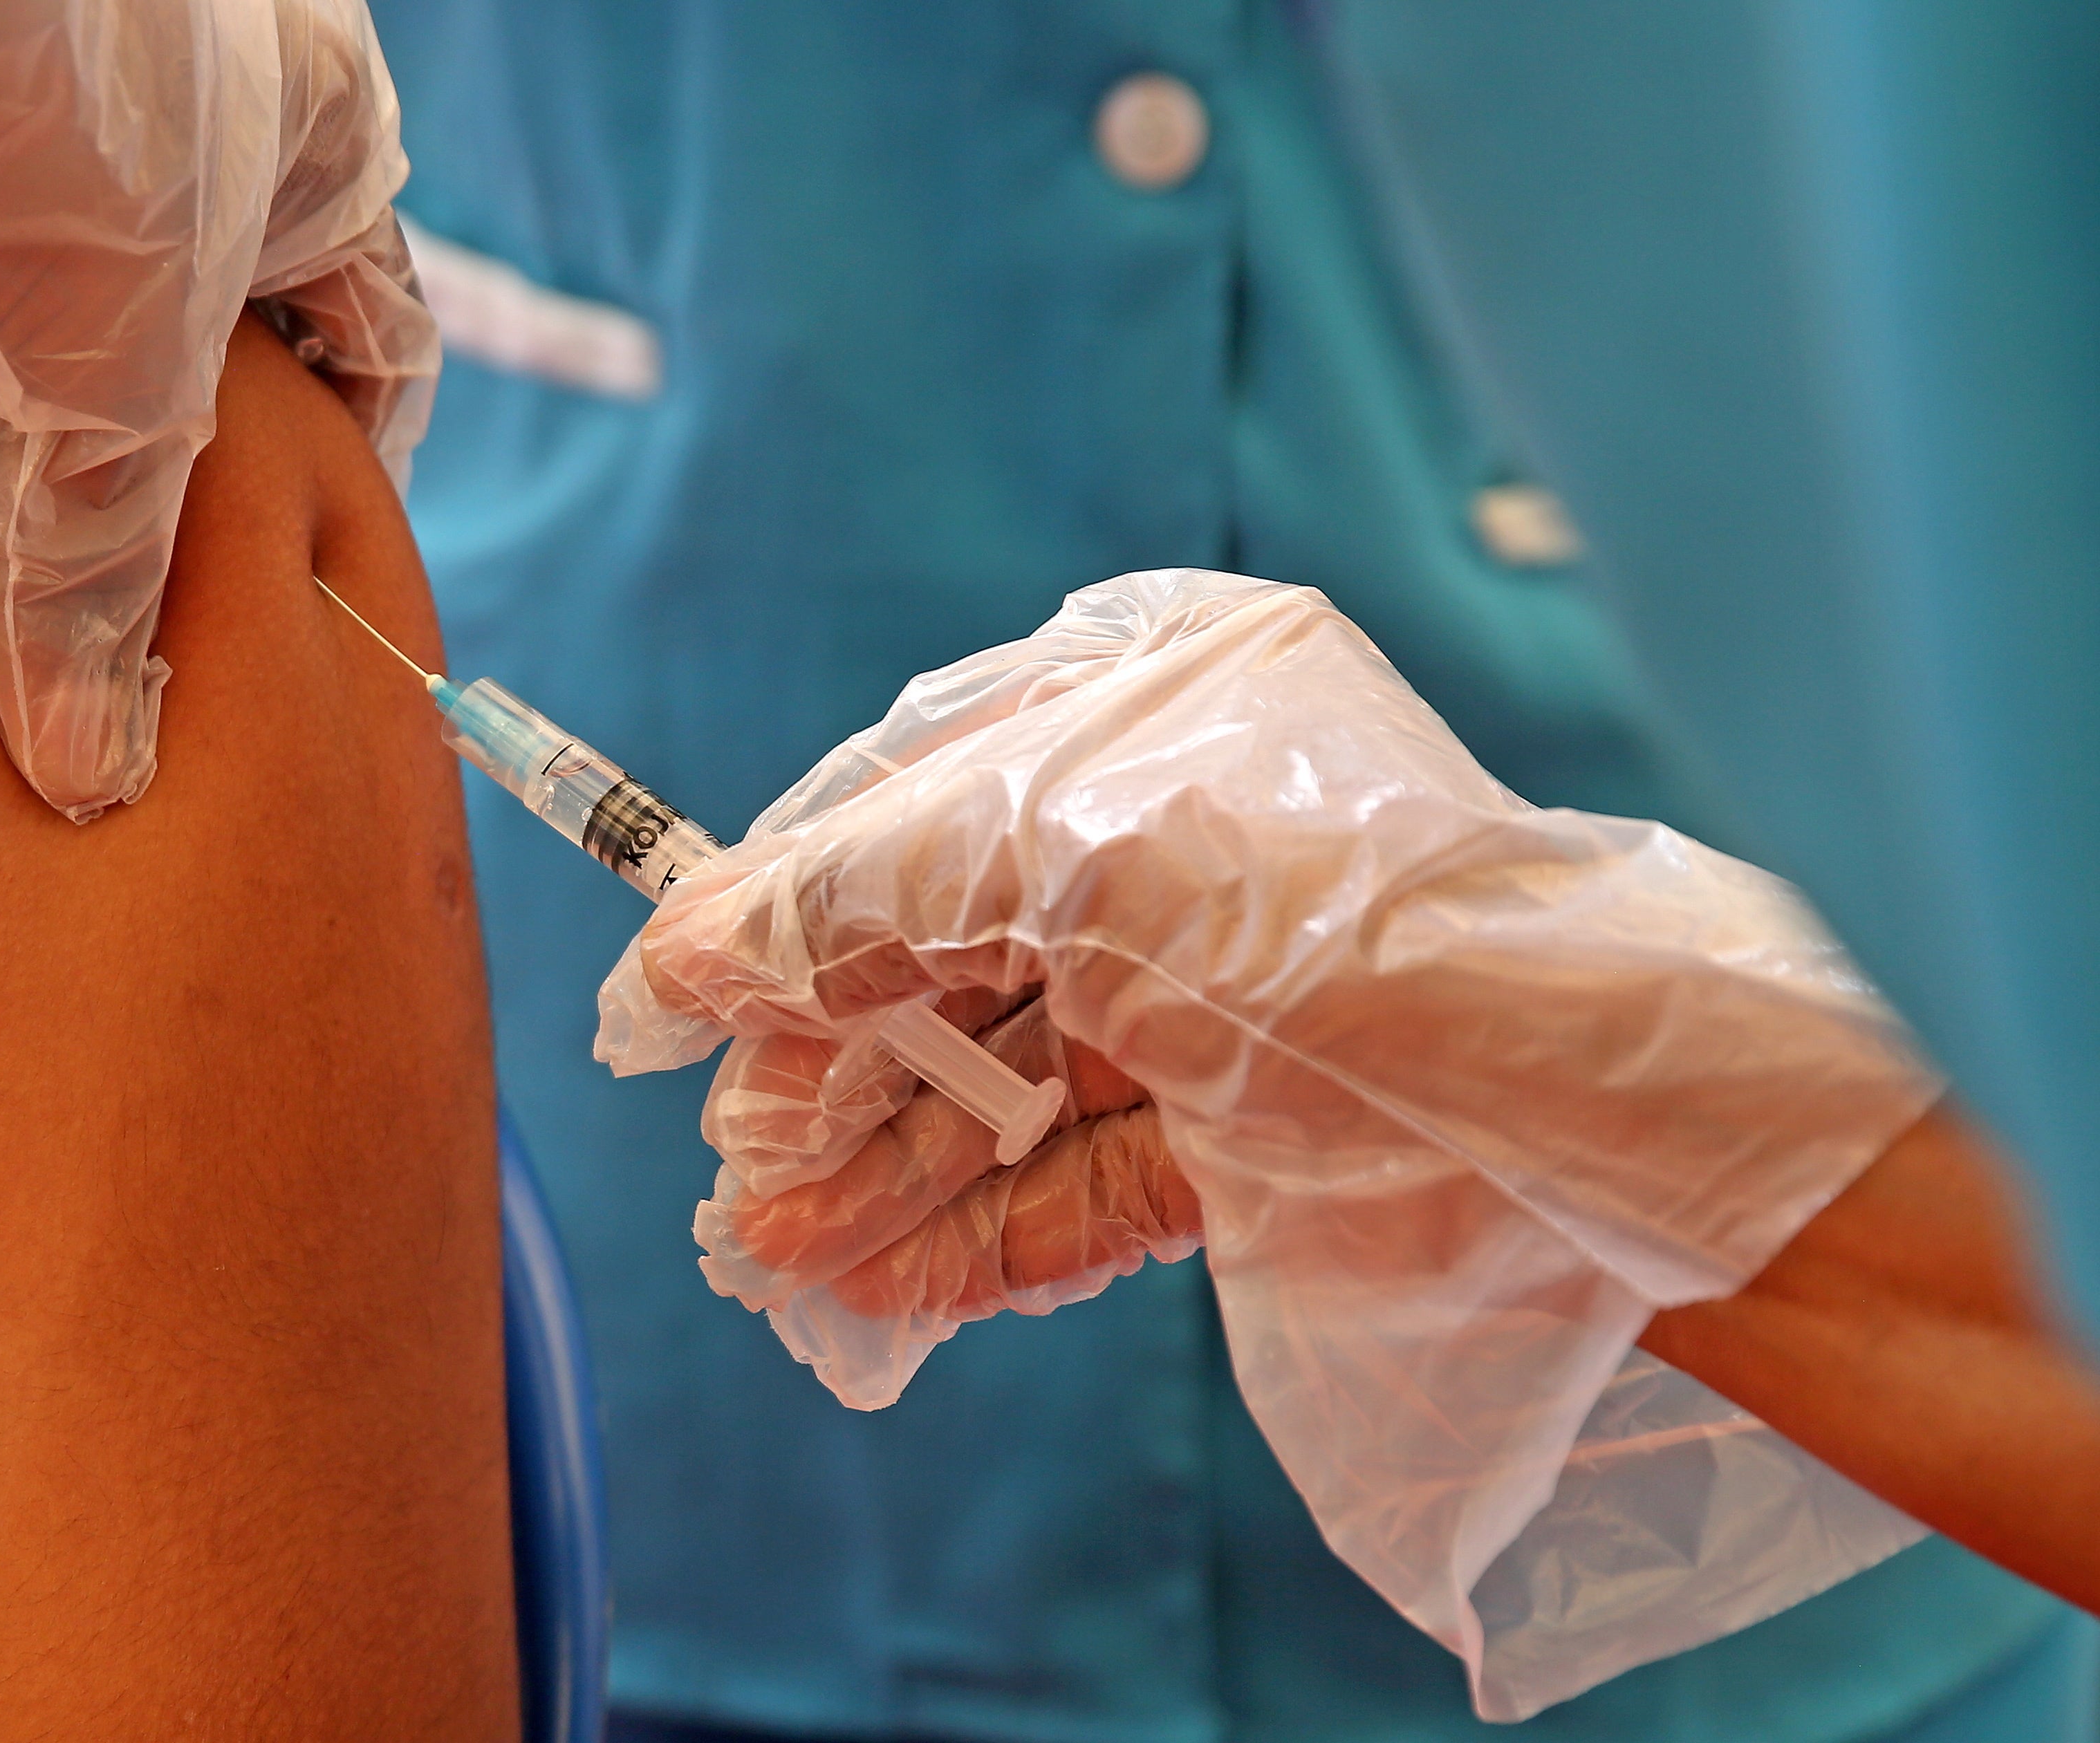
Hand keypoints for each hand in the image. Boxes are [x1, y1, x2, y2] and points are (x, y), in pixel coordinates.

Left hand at [0, 0, 437, 818]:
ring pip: (88, 303)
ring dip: (44, 418)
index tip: (300, 601)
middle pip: (232, 337)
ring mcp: (73, 100)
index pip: (381, 347)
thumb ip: (99, 570)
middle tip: (135, 607)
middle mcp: (218, 114)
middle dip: (185, 469)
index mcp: (327, 151)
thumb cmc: (34, 121)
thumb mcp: (98, 376)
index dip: (350, 484)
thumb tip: (95, 767)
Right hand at [601, 569, 1944, 1705]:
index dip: (777, 920)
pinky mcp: (1245, 1134)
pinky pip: (1076, 1183)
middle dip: (829, 1078)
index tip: (660, 1019)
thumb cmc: (1318, 912)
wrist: (1567, 1104)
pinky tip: (876, 1300)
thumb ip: (846, 896)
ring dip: (882, 1180)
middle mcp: (1168, 845)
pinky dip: (976, 1240)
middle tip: (734, 1177)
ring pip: (1000, 1091)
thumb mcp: (1050, 849)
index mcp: (1137, 711)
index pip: (907, 814)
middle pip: (944, 968)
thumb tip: (671, 956)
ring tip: (774, 1265)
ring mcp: (1207, 997)